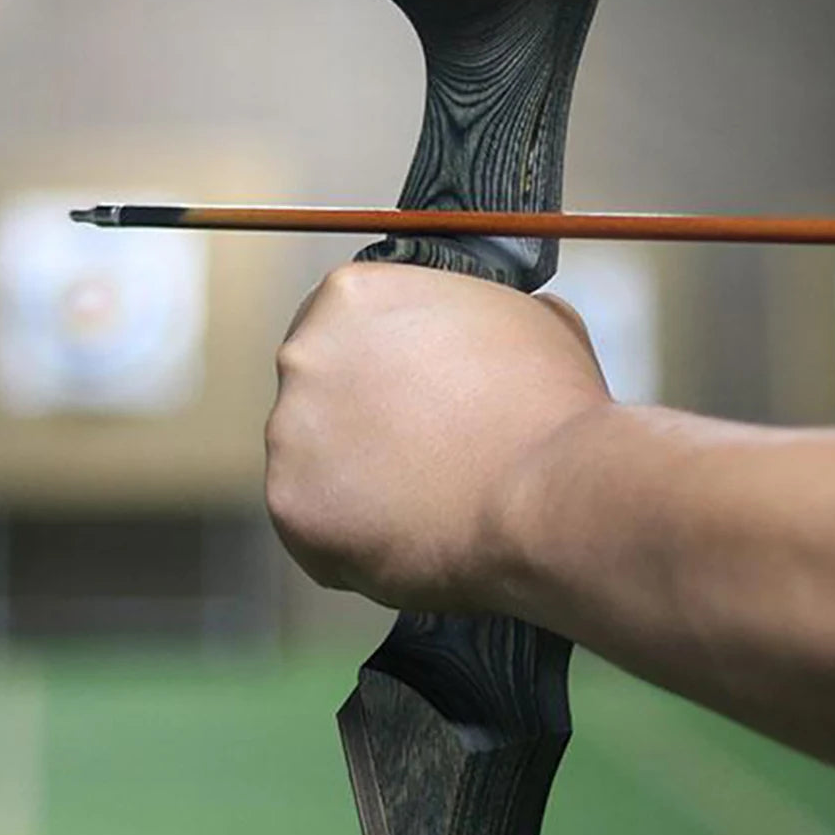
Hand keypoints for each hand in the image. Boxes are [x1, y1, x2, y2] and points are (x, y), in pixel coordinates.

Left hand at [265, 262, 607, 611]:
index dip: (378, 367)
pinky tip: (405, 536)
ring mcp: (287, 431)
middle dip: (359, 423)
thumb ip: (478, 315)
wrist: (547, 495)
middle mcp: (304, 354)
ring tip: (422, 501)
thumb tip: (486, 335)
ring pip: (310, 463)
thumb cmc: (547, 408)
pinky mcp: (289, 504)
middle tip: (417, 454)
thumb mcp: (529, 320)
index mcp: (353, 296)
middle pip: (317, 393)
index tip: (405, 399)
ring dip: (353, 482)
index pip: (341, 328)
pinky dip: (348, 538)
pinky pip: (312, 525)